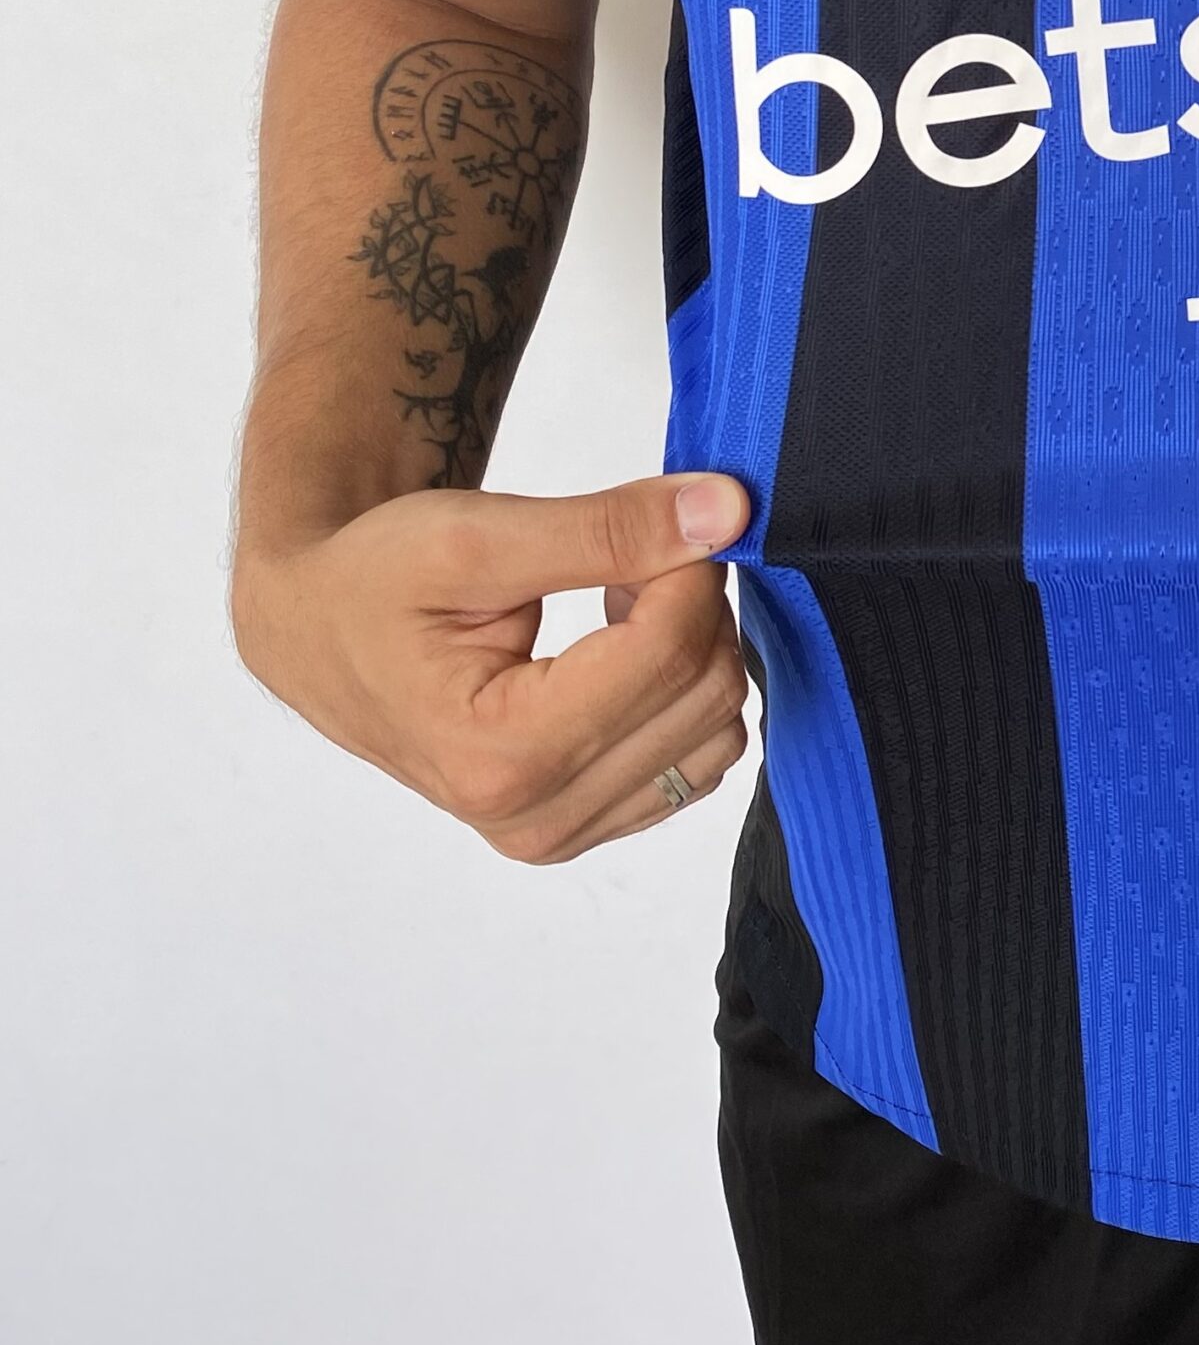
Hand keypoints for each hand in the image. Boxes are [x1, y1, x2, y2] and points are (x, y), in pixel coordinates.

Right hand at [233, 475, 753, 864]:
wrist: (324, 633)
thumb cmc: (377, 580)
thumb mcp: (478, 536)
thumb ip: (607, 528)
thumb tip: (727, 511)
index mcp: (498, 756)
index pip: (669, 651)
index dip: (687, 566)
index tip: (660, 518)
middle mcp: (534, 818)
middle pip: (705, 693)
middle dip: (690, 606)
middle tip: (629, 557)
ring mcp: (565, 833)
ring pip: (718, 729)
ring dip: (691, 650)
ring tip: (614, 608)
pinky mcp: (590, 825)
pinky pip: (699, 758)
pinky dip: (682, 691)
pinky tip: (620, 653)